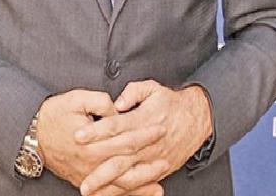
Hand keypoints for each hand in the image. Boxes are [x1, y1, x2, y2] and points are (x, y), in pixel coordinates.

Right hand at [35, 89, 165, 188]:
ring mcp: (87, 175)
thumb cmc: (54, 115)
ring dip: (141, 184)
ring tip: (160, 183)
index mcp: (92, 142)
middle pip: (127, 166)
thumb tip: (119, 110)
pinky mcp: (83, 181)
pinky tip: (140, 194)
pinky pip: (107, 193)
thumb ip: (100, 102)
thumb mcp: (76, 99)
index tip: (161, 128)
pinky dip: (126, 195)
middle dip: (148, 163)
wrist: (32, 136)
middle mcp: (91, 162)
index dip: (145, 134)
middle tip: (167, 157)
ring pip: (119, 185)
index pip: (126, 140)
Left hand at [74, 81, 212, 195]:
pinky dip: (125, 190)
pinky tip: (110, 194)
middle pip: (120, 158)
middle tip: (82, 178)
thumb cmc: (170, 103)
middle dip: (100, 171)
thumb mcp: (153, 89)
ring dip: (109, 185)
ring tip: (90, 190)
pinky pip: (140, 182)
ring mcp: (152, 158)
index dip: (96, 131)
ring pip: (129, 175)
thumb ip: (133, 92)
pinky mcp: (158, 168)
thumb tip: (116, 103)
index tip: (78, 136)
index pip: (115, 126)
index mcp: (142, 120)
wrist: (197, 118)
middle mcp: (147, 143)